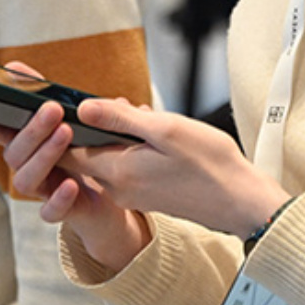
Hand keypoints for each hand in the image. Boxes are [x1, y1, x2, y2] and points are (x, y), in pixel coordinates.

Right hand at [0, 62, 149, 272]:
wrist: (112, 197)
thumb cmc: (85, 154)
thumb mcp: (70, 121)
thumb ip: (45, 96)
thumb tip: (15, 67)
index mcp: (27, 145)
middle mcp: (28, 168)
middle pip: (15, 153)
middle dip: (32, 130)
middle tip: (52, 109)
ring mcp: (42, 191)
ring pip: (26, 180)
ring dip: (44, 155)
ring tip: (66, 133)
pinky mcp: (61, 211)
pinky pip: (51, 211)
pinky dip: (59, 198)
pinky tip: (71, 183)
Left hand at [66, 98, 290, 240]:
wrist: (240, 200)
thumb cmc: (209, 164)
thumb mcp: (164, 129)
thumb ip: (119, 118)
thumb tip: (83, 108)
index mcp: (118, 172)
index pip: (68, 153)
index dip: (64, 128)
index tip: (71, 108)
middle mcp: (119, 189)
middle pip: (90, 152)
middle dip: (102, 125)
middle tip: (126, 105)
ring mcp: (134, 195)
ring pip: (111, 157)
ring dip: (123, 135)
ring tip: (149, 118)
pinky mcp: (148, 196)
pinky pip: (128, 167)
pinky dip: (136, 148)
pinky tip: (159, 136)